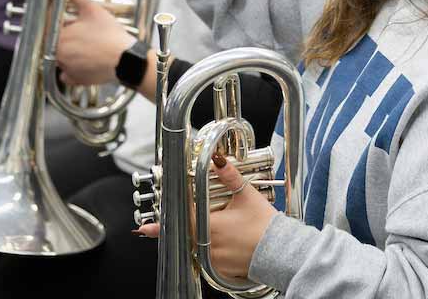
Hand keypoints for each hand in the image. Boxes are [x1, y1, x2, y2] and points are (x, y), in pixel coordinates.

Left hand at [54, 0, 133, 84]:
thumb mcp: (93, 10)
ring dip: (68, 51)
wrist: (126, 60)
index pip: (49, 27)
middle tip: (78, 30)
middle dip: (64, 35)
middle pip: (54, 43)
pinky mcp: (77, 80)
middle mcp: (59, 57)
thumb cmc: (110, 36)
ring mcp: (67, 70)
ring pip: (61, 58)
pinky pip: (68, 75)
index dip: (56, 20)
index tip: (66, 17)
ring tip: (84, 44)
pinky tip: (83, 61)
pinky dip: (72, 70)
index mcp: (59, 39)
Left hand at [138, 154, 276, 280]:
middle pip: (185, 235)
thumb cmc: (266, 226)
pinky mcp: (221, 269)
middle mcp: (209, 247)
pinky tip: (219, 242)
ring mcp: (214, 261)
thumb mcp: (247, 196)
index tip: (146, 227)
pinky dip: (207, 250)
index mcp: (211, 227)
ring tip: (208, 230)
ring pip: (195, 247)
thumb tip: (218, 159)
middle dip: (176, 230)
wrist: (282, 252)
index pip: (181, 222)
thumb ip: (230, 176)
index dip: (163, 223)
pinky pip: (206, 259)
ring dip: (194, 238)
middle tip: (160, 228)